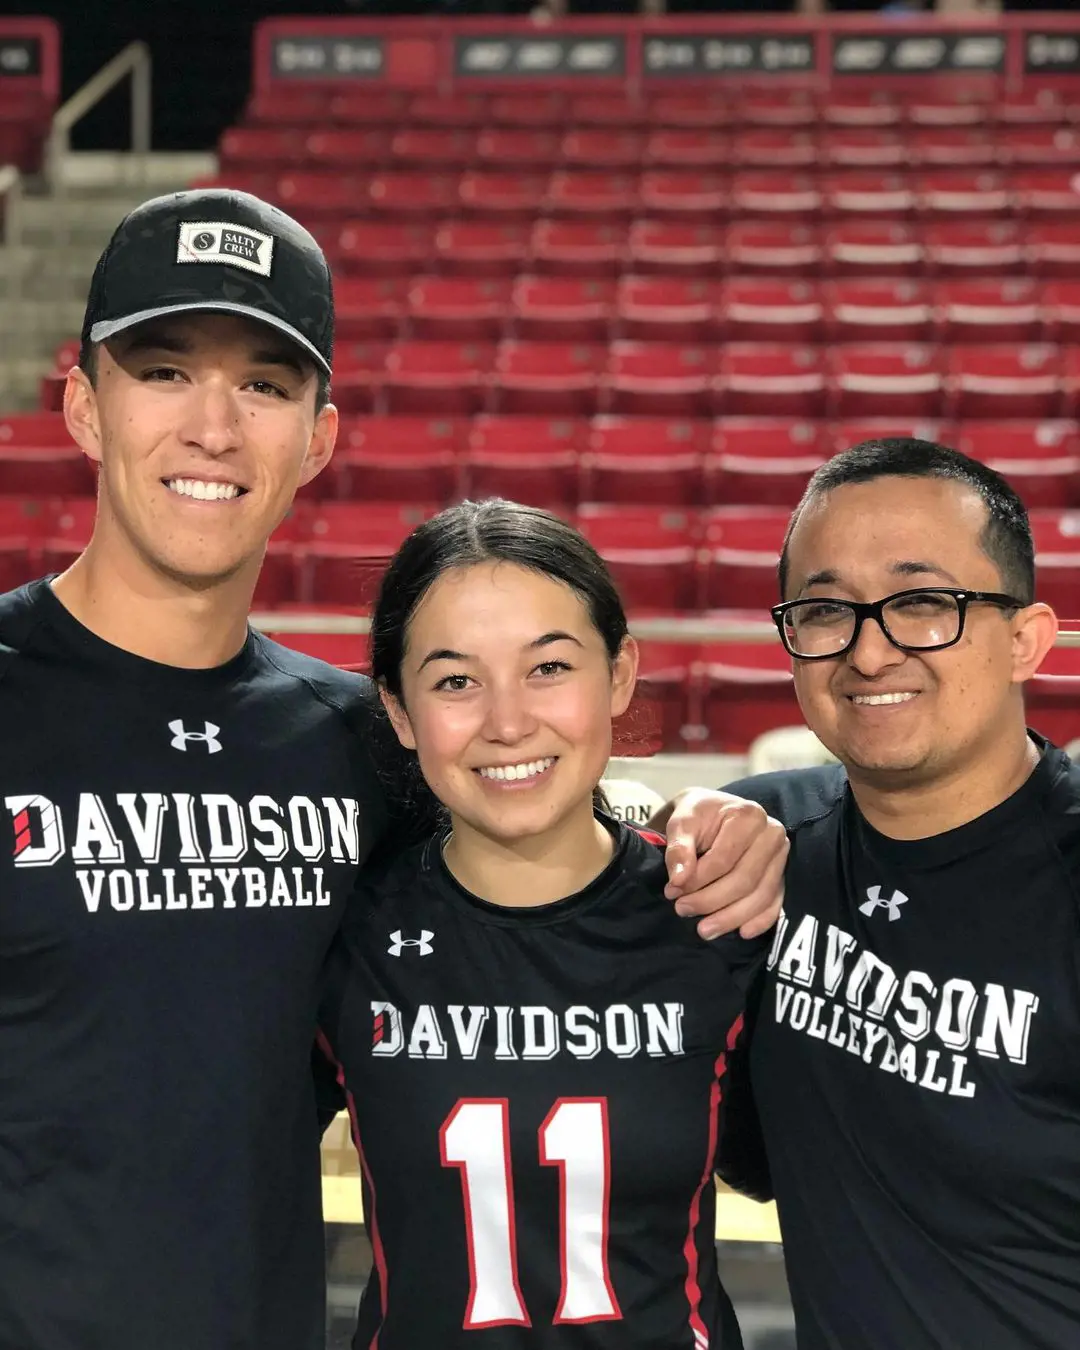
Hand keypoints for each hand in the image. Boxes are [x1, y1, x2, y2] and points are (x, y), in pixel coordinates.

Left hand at [662, 789, 786, 940]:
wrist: (713, 813)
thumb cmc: (698, 816)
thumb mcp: (682, 822)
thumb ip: (678, 848)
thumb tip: (678, 881)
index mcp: (748, 816)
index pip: (724, 858)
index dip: (697, 879)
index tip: (672, 890)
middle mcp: (772, 834)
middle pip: (745, 879)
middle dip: (711, 901)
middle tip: (683, 910)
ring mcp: (781, 856)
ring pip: (760, 895)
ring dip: (732, 917)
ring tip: (704, 929)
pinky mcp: (782, 874)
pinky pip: (775, 902)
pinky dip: (761, 921)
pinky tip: (742, 932)